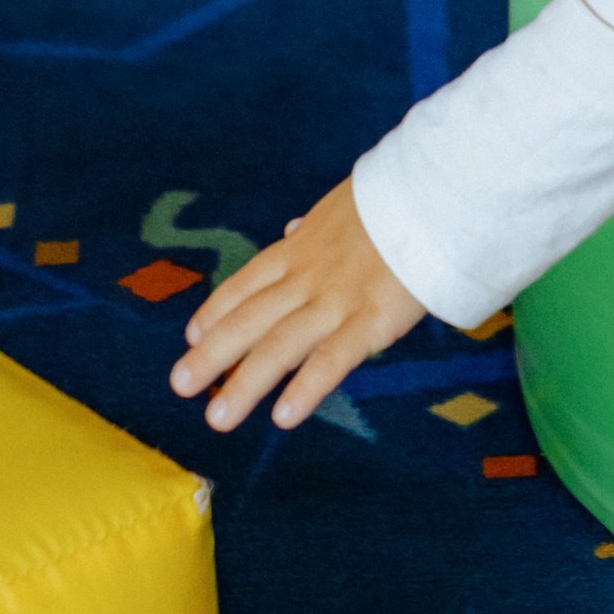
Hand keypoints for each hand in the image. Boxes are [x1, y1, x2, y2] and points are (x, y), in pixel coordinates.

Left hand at [169, 175, 424, 431]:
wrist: (433, 194)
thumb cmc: (393, 203)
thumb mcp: (341, 206)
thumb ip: (314, 228)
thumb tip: (291, 229)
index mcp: (299, 248)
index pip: (246, 283)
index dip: (216, 312)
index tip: (192, 338)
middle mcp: (307, 276)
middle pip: (250, 319)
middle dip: (212, 355)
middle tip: (180, 385)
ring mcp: (336, 300)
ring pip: (280, 346)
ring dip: (245, 384)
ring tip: (217, 419)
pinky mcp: (370, 319)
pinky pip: (331, 359)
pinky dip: (304, 388)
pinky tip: (282, 416)